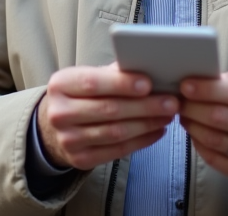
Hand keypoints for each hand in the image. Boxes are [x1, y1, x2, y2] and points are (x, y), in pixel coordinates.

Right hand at [36, 63, 177, 169]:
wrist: (56, 125)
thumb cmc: (80, 95)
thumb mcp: (87, 77)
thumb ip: (113, 73)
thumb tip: (149, 68)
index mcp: (61, 85)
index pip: (93, 83)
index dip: (122, 84)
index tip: (148, 83)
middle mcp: (60, 113)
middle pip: (109, 110)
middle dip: (144, 106)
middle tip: (170, 102)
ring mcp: (68, 139)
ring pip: (116, 132)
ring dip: (147, 124)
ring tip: (167, 116)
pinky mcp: (80, 159)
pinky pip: (117, 151)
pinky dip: (142, 141)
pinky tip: (157, 131)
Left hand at [178, 70, 227, 186]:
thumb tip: (198, 79)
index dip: (205, 89)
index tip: (185, 86)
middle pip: (218, 116)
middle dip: (192, 107)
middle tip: (179, 101)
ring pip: (213, 139)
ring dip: (192, 126)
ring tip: (185, 116)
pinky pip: (215, 160)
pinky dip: (199, 146)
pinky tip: (196, 135)